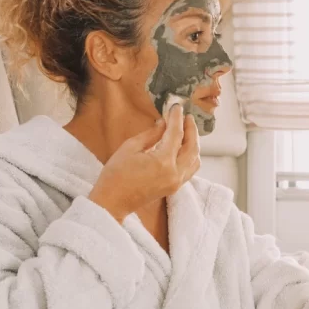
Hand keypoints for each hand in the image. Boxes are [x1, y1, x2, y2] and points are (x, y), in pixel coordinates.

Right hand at [89, 104, 200, 221]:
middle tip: (186, 117)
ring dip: (193, 143)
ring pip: (195, 159)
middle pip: (192, 146)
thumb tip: (163, 123)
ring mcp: (176, 182)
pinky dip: (191, 156)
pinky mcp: (174, 188)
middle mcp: (175, 173)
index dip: (176, 118)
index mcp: (163, 162)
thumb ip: (151, 134)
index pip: (176, 134)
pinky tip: (183, 147)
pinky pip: (190, 169)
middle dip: (191, 129)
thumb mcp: (130, 148)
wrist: (113, 202)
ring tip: (187, 130)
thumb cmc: (116, 175)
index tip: (176, 106)